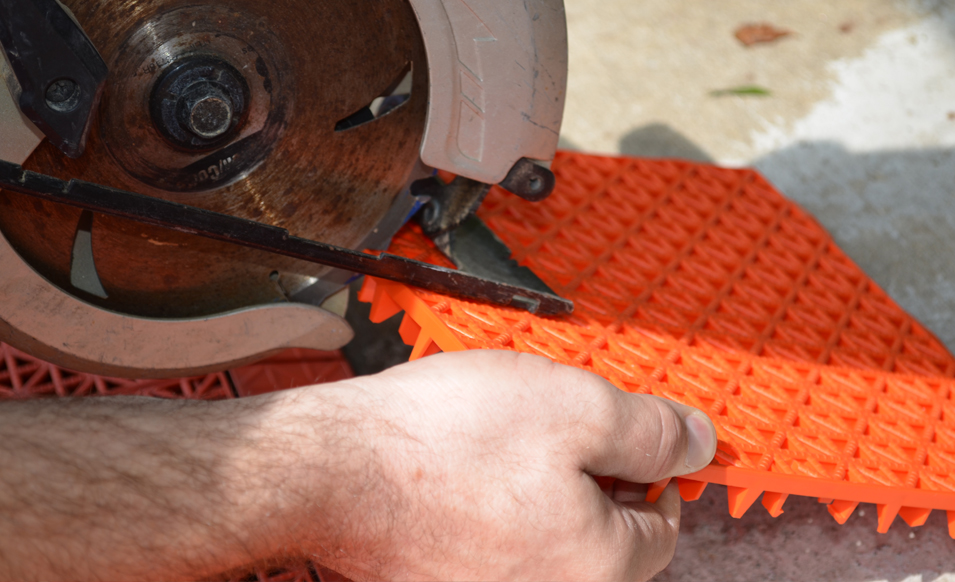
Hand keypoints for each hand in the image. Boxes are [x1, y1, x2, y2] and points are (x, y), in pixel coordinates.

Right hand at [287, 350, 716, 580]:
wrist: (331, 470)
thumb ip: (651, 432)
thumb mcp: (576, 409)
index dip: (650, 470)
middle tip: (552, 424)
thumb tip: (701, 444)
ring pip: (546, 537)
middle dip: (589, 476)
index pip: (661, 529)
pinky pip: (496, 543)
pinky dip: (494, 504)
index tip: (622, 433)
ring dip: (538, 487)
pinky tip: (464, 465)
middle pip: (601, 537)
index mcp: (598, 568)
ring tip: (499, 439)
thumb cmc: (449, 439)